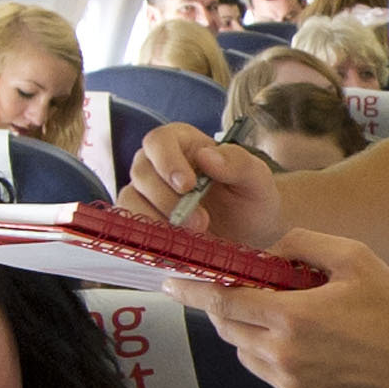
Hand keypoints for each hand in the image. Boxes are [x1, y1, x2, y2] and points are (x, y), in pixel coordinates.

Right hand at [119, 128, 287, 251]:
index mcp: (184, 143)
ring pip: (131, 200)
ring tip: (191, 238)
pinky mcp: (143, 219)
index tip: (187, 186)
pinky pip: (131, 225)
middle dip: (169, 201)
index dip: (167, 162)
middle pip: (142, 172)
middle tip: (200, 222)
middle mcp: (158, 164)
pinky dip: (150, 237)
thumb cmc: (251, 200)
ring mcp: (147, 192)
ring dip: (157, 221)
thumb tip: (207, 156)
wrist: (251, 235)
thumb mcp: (257, 179)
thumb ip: (238, 163)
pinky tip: (176, 246)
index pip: (159, 141)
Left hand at [170, 229, 388, 387]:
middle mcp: (283, 355)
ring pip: (245, 354)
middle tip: (243, 291)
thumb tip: (267, 250)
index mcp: (292, 316)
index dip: (193, 291)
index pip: (223, 302)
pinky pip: (269, 374)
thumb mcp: (354, 258)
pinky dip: (274, 356)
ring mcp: (290, 384)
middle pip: (227, 330)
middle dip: (226, 308)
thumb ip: (303, 245)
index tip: (172, 283)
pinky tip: (309, 345)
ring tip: (287, 318)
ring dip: (250, 333)